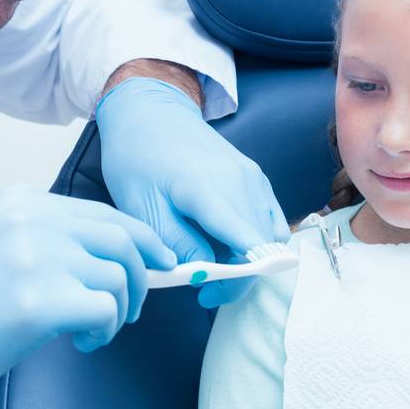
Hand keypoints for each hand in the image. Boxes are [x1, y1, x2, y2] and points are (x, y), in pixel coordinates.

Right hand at [0, 185, 173, 408]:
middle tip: (134, 307)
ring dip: (120, 310)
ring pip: (119, 275)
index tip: (160, 262)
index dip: (142, 240)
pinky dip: (105, 330)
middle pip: (122, 237)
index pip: (103, 212)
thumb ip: (48, 238)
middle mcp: (29, 219)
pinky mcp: (37, 301)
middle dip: (143, 274)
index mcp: (21, 201)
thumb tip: (115, 254)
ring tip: (94, 330)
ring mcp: (34, 257)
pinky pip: (105, 309)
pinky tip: (83, 342)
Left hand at [96, 76, 289, 308]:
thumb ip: (175, 243)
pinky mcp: (256, 177)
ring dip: (249, 260)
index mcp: (208, 189)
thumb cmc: (138, 159)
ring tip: (213, 263)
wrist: (151, 113)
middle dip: (238, 277)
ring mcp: (254, 178)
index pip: (247, 248)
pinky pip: (270, 219)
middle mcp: (242, 182)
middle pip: (263, 248)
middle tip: (202, 288)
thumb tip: (205, 271)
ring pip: (271, 236)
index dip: (235, 282)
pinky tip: (224, 243)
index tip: (206, 295)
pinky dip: (256, 241)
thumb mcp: (141, 207)